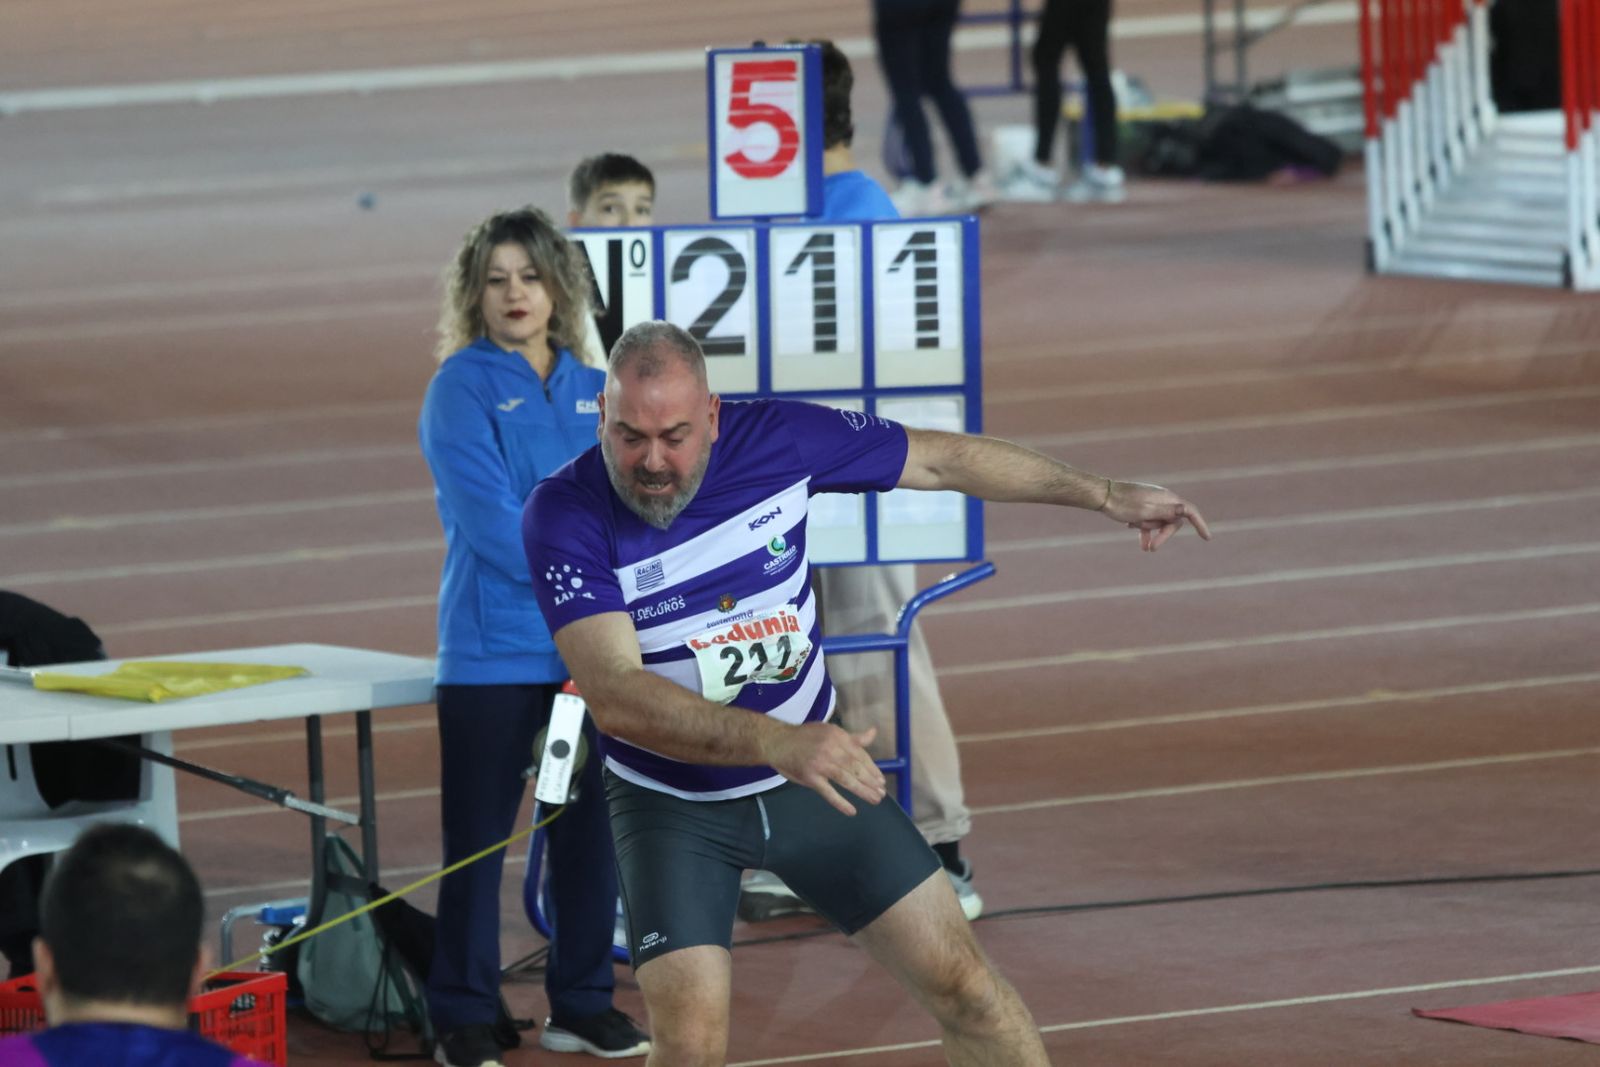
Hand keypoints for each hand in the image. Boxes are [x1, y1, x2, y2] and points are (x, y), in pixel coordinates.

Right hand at [761, 723, 885, 815]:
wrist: (777, 741)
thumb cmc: (805, 737)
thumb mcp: (829, 731)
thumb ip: (852, 737)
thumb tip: (873, 733)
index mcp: (837, 736)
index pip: (860, 754)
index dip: (872, 768)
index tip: (881, 780)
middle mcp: (831, 749)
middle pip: (855, 768)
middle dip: (871, 781)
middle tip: (881, 793)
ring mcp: (820, 764)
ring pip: (846, 780)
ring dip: (862, 791)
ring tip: (874, 800)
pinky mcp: (810, 777)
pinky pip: (828, 792)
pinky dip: (840, 802)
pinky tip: (851, 810)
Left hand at [1102, 481, 1211, 551]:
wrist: (1103, 495)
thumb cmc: (1123, 505)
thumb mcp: (1145, 512)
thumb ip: (1165, 512)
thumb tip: (1185, 509)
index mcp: (1167, 498)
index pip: (1190, 511)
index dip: (1200, 524)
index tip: (1207, 538)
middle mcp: (1162, 498)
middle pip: (1173, 521)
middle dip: (1163, 535)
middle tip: (1151, 549)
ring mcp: (1152, 502)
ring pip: (1159, 522)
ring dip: (1150, 531)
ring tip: (1137, 538)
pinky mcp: (1142, 506)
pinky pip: (1149, 520)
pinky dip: (1144, 529)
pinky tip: (1134, 534)